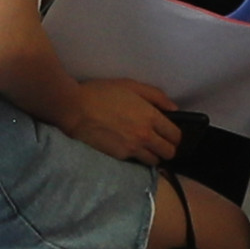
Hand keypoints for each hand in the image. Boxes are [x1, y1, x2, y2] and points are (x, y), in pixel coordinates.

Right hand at [55, 73, 182, 165]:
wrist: (74, 109)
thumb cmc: (101, 93)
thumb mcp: (131, 86)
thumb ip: (156, 96)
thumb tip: (173, 108)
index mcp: (151, 116)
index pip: (175, 135)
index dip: (175, 135)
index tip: (169, 133)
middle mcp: (145, 135)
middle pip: (169, 152)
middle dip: (167, 148)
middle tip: (159, 142)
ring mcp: (132, 148)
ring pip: (154, 161)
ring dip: (153, 155)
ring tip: (145, 147)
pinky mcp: (119, 157)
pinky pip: (136, 162)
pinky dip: (137, 158)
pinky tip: (130, 148)